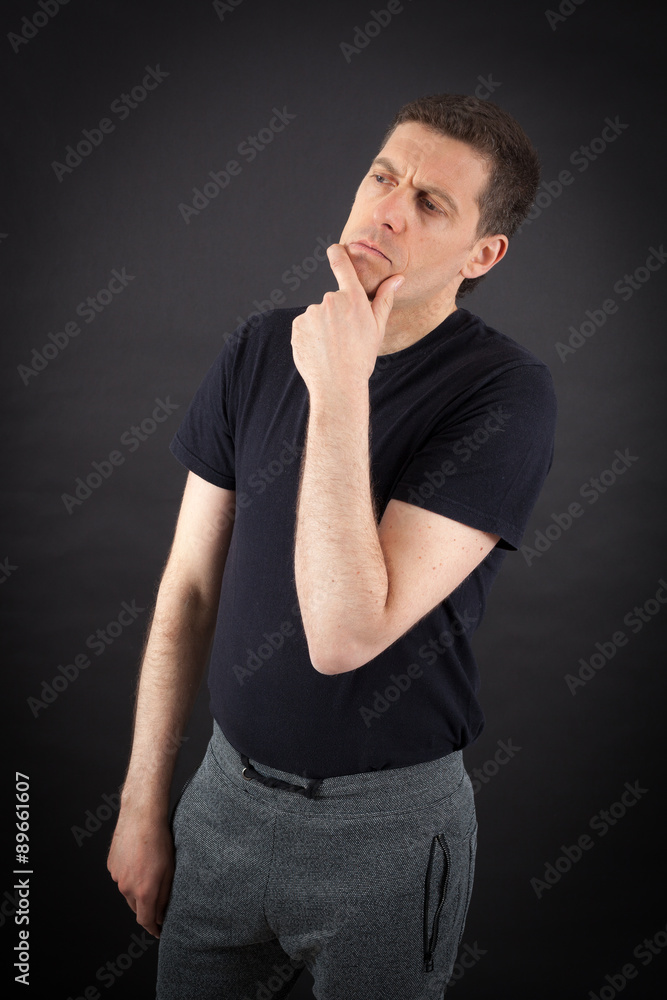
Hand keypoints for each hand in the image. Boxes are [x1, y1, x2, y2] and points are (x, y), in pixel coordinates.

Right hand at [107, 807, 174, 938]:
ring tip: (150, 873)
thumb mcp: (170, 870)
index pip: (146, 921)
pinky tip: (139, 862)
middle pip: (136, 908)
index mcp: (144, 891)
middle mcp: (127, 888)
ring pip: (128, 892)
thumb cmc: (160, 840)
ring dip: (138, 890)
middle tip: (159, 902)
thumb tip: (161, 914)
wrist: (141, 816)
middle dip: (147, 909)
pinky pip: (121, 877)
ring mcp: (117, 876)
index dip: (153, 928)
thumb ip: (165, 896)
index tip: (159, 931)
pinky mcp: (111, 865)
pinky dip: (130, 876)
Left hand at [291, 243, 402, 394]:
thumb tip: (397, 278)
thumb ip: (384, 299)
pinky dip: (310, 336)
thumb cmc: (361, 358)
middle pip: (332, 301)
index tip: (334, 249)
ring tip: (331, 348)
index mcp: (353, 299)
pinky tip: (319, 351)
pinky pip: (305, 326)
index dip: (337, 253)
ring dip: (323, 327)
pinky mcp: (297, 326)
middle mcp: (330, 301)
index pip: (342, 264)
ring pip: (318, 315)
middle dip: (336, 315)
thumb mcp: (377, 328)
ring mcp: (312, 313)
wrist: (337, 385)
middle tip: (344, 338)